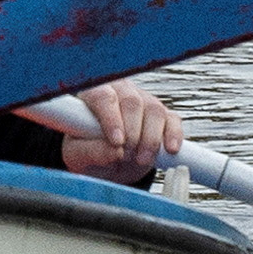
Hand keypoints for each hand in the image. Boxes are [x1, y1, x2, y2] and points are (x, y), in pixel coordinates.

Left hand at [60, 83, 179, 186]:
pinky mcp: (162, 114)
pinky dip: (173, 135)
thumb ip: (91, 152)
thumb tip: (114, 151)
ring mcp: (143, 100)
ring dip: (151, 138)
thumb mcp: (78, 155)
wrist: (105, 161)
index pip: (103, 97)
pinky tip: (170, 150)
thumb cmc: (86, 151)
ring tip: (141, 160)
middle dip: (132, 133)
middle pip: (132, 102)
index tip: (117, 142)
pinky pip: (172, 119)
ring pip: (154, 109)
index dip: (111, 118)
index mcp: (93, 95)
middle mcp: (120, 92)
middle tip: (127, 157)